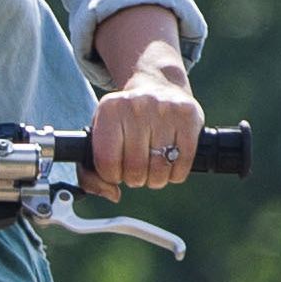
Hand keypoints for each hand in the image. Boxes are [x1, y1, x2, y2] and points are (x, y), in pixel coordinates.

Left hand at [85, 6, 201, 201]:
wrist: (159, 87)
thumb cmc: (127, 121)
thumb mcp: (102, 135)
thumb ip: (92, 171)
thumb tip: (112, 194)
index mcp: (109, 109)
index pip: (107, 162)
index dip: (112, 176)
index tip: (117, 169)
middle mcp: (136, 105)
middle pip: (135, 169)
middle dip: (136, 179)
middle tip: (137, 170)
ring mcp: (164, 109)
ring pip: (159, 170)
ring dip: (156, 179)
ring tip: (153, 168)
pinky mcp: (188, 117)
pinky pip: (182, 164)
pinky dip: (175, 174)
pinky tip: (170, 163)